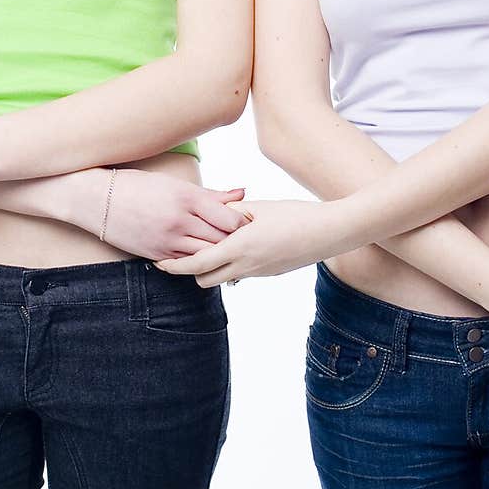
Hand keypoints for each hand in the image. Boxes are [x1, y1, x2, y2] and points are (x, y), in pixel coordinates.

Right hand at [91, 171, 252, 261]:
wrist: (98, 200)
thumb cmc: (140, 186)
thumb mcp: (177, 184)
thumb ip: (212, 194)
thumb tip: (242, 193)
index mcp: (187, 197)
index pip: (229, 218)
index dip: (242, 223)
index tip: (247, 222)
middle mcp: (179, 220)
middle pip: (221, 239)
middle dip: (234, 240)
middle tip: (244, 239)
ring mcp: (167, 240)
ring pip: (206, 255)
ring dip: (217, 253)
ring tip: (226, 249)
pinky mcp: (157, 254)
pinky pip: (186, 264)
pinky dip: (197, 260)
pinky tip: (203, 256)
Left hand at [156, 198, 329, 284]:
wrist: (330, 232)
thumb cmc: (295, 214)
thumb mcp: (259, 207)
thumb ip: (230, 212)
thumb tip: (210, 213)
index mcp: (239, 248)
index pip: (196, 264)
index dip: (174, 266)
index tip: (159, 263)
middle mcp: (247, 266)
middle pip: (204, 280)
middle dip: (191, 271)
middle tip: (182, 254)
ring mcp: (260, 273)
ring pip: (223, 278)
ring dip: (212, 268)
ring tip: (210, 247)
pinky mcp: (271, 273)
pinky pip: (242, 273)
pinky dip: (232, 264)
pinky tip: (237, 246)